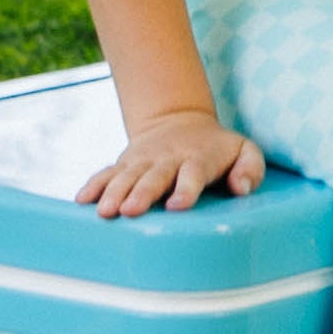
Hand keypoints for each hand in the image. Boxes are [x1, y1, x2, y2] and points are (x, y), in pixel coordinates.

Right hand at [82, 105, 264, 216]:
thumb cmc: (218, 148)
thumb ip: (250, 168)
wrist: (181, 121)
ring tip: (104, 212)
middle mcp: (168, 160)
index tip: (178, 206)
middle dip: (142, 194)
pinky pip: (107, 174)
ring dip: (114, 193)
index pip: (192, 174)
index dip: (186, 189)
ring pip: (126, 177)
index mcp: (198, 159)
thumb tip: (242, 188)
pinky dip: (94, 185)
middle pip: (153, 178)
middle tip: (129, 211)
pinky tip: (81, 201)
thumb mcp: (244, 150)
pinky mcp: (125, 164)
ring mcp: (143, 161)